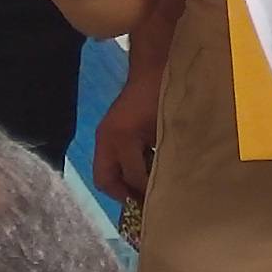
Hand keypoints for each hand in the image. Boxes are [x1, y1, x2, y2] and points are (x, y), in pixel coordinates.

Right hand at [91, 74, 158, 203]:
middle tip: (147, 205)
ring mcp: (108, 134)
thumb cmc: (163, 94)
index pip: (126, 178)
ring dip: (128, 182)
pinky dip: (131, 168)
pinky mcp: (113, 131)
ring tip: (151, 192)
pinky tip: (152, 171)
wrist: (157, 65)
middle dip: (124, 194)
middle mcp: (107, 139)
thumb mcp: (163, 129)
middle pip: (106, 180)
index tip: (153, 205)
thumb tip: (165, 186)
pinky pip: (117, 158)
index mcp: (118, 138)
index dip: (138, 194)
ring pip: (111, 171)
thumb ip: (161, 158)